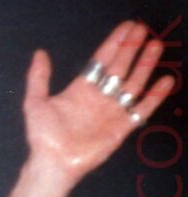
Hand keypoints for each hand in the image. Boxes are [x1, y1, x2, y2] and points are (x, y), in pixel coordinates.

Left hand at [23, 21, 174, 184]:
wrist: (52, 162)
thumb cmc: (43, 135)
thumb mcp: (35, 102)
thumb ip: (38, 77)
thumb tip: (39, 53)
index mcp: (81, 90)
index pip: (102, 61)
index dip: (114, 43)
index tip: (127, 28)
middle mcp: (99, 98)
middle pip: (120, 68)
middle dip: (132, 48)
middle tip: (144, 30)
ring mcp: (112, 112)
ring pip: (133, 84)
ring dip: (145, 65)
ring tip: (156, 46)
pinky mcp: (122, 127)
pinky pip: (142, 109)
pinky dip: (155, 96)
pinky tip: (165, 80)